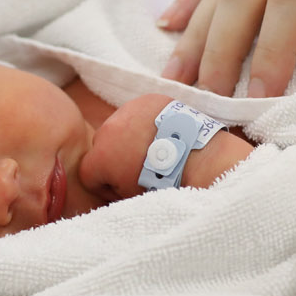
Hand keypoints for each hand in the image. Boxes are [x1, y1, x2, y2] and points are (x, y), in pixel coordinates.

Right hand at [79, 94, 173, 201]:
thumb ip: (113, 190)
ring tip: (152, 148)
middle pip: (102, 146)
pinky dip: (146, 121)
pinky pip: (138, 112)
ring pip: (119, 126)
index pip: (89, 173)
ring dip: (129, 136)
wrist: (196, 157)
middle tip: (138, 167)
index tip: (124, 188)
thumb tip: (113, 188)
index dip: (105, 185)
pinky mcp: (146, 100)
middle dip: (115, 157)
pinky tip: (160, 133)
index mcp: (100, 157)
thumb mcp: (132, 196)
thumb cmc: (165, 181)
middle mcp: (107, 130)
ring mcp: (126, 111)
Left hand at [79, 94, 256, 199]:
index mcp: (150, 105)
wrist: (202, 163)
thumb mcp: (187, 133)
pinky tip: (131, 191)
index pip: (131, 131)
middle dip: (125, 161)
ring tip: (143, 184)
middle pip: (113, 141)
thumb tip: (162, 149)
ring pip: (101, 158)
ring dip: (118, 173)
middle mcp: (127, 111)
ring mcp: (111, 131)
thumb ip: (167, 134)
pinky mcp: (101, 156)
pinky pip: (91, 178)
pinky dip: (106, 188)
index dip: (139, 152)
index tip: (157, 165)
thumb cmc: (204, 157)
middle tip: (150, 177)